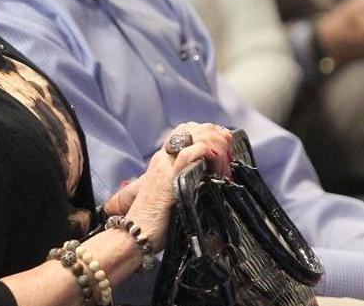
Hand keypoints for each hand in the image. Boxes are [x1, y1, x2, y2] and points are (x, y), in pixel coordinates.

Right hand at [120, 123, 233, 250]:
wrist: (133, 235)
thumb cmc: (155, 224)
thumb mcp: (173, 196)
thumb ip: (187, 185)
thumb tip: (213, 186)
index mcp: (163, 161)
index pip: (188, 130)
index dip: (210, 133)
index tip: (225, 148)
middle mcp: (163, 158)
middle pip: (193, 127)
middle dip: (217, 135)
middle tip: (229, 156)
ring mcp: (165, 166)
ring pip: (193, 134)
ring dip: (216, 144)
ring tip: (225, 164)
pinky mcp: (168, 179)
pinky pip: (188, 154)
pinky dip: (207, 153)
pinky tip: (217, 165)